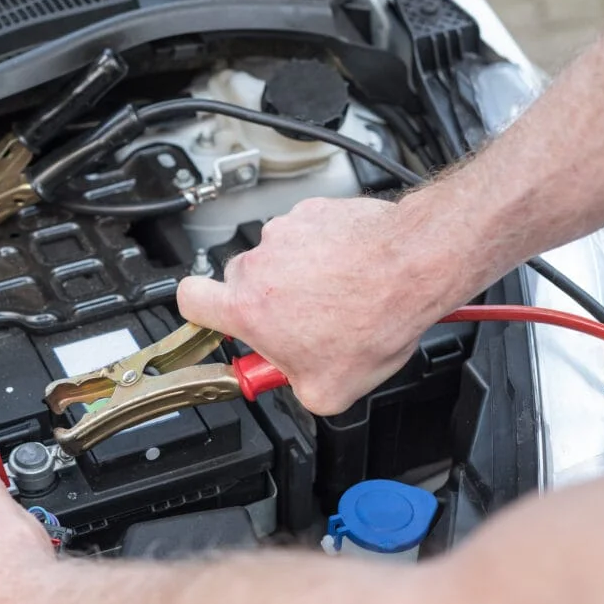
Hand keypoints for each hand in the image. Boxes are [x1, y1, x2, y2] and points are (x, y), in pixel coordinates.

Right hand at [177, 196, 463, 415]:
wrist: (416, 265)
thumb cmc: (375, 318)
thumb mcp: (328, 390)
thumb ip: (291, 386)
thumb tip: (292, 380)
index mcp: (247, 308)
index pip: (188, 300)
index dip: (198, 314)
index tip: (219, 325)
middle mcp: (258, 264)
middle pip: (240, 282)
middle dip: (264, 302)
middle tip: (302, 323)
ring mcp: (285, 233)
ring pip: (276, 259)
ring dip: (298, 277)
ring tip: (339, 297)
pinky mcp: (313, 212)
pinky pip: (306, 236)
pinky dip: (323, 252)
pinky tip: (351, 273)